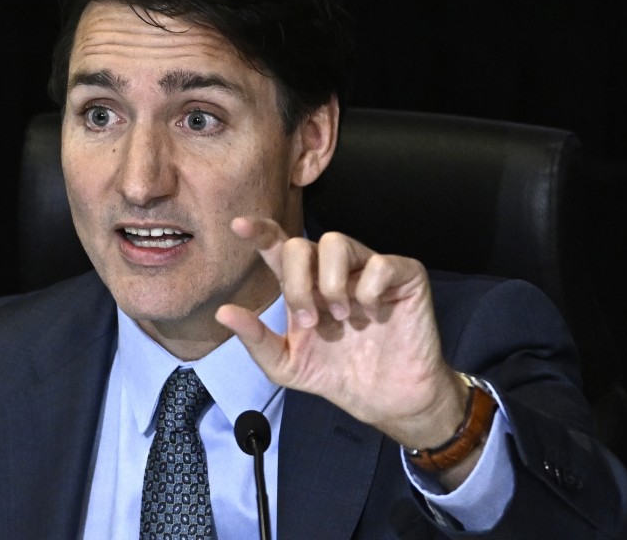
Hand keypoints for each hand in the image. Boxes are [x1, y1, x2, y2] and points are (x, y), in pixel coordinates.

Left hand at [215, 217, 467, 451]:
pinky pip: (381, 262)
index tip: (238, 227)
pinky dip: (371, 290)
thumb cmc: (336, 375)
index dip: (259, 231)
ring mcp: (367, 269)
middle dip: (297, 283)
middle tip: (310, 321)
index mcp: (303, 285)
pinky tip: (374, 315)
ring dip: (331, 283)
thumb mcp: (286, 365)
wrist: (385, 399)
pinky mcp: (403, 276)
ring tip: (341, 317)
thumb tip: (223, 313)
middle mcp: (332, 270)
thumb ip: (256, 338)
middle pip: (300, 245)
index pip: (278, 246)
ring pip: (336, 242)